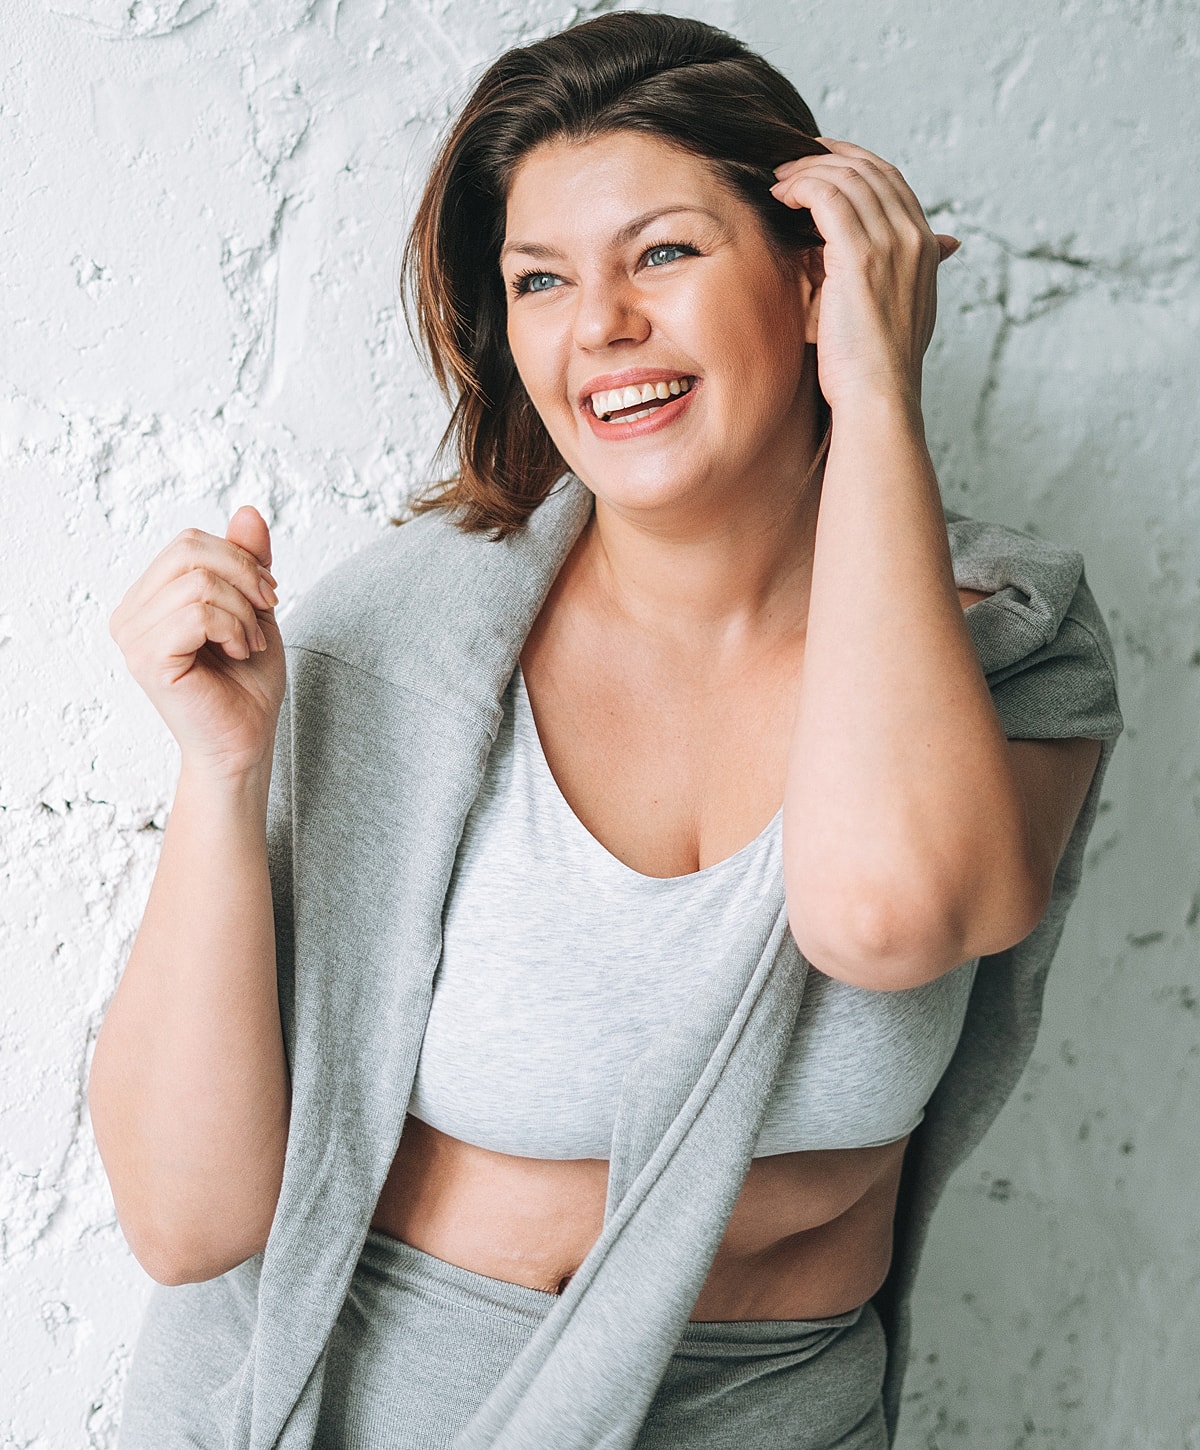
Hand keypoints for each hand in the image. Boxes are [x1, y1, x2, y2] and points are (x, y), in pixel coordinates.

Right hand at [108, 505, 285, 779]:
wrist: (246, 742)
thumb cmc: (246, 683)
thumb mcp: (254, 609)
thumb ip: (247, 561)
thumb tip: (248, 510)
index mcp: (148, 599)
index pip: (189, 543)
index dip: (239, 559)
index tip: (267, 596)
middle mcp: (130, 615)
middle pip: (190, 550)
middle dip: (244, 576)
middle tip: (265, 612)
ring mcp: (133, 638)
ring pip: (198, 583)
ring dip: (242, 612)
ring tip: (247, 644)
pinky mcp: (148, 659)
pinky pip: (197, 613)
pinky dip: (232, 629)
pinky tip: (237, 653)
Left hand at [769, 138, 958, 410]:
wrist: (878, 398)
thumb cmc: (871, 368)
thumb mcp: (886, 313)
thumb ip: (882, 277)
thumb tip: (859, 256)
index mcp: (926, 248)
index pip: (891, 181)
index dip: (853, 162)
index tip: (819, 162)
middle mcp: (914, 238)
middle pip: (871, 169)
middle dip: (828, 157)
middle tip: (790, 161)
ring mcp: (892, 244)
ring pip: (847, 177)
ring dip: (807, 170)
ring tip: (778, 181)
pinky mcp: (861, 255)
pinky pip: (827, 196)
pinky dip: (800, 186)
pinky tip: (779, 195)